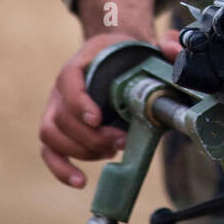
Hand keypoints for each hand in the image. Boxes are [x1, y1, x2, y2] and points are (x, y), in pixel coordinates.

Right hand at [38, 0, 172, 187]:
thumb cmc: (128, 55)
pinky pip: (49, 152)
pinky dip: (62, 169)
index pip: (68, 82)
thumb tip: (175, 50)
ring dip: (82, 150)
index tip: (98, 118)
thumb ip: (166, 43)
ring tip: (111, 151)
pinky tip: (80, 180)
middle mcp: (61, 88)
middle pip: (61, 116)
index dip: (79, 103)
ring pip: (52, 135)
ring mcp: (56, 110)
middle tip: (120, 141)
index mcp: (79, 64)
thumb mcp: (146, 44)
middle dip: (91, 136)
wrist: (114, 58)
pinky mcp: (58, 130)